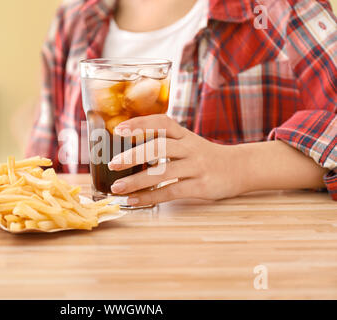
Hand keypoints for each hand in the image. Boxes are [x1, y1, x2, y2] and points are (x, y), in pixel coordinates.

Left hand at [107, 114, 243, 205]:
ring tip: (117, 188)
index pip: (162, 123)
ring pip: (164, 172)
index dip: (140, 123)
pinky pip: (171, 192)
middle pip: (160, 146)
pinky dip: (150, 197)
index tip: (119, 129)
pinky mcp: (201, 186)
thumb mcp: (188, 143)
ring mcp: (197, 167)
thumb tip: (128, 151)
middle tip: (113, 163)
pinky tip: (134, 200)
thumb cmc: (205, 156)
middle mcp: (190, 147)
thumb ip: (165, 143)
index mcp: (185, 135)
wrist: (240, 168)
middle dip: (134, 154)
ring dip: (137, 180)